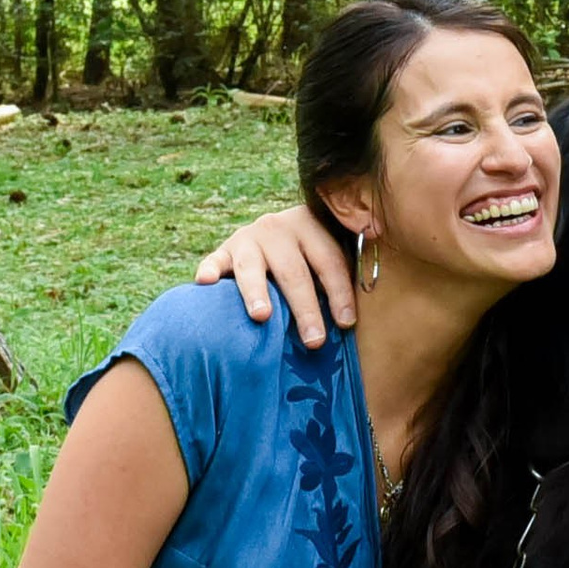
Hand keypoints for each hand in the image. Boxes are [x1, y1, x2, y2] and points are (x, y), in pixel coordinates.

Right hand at [194, 206, 357, 347]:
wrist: (279, 231)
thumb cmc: (314, 258)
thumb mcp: (332, 255)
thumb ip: (345, 275)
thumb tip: (364, 315)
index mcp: (311, 227)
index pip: (329, 261)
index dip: (339, 293)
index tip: (346, 324)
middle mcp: (278, 228)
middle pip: (293, 271)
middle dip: (305, 308)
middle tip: (314, 340)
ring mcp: (248, 238)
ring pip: (253, 266)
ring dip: (256, 292)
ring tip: (262, 316)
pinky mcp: (225, 250)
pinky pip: (215, 260)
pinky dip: (209, 270)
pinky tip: (204, 282)